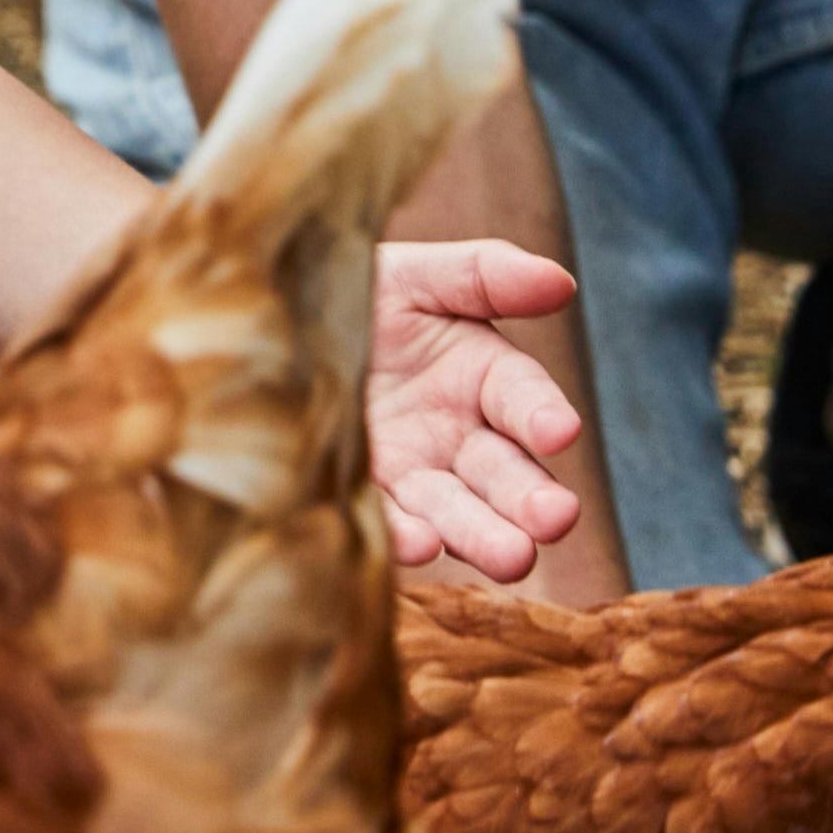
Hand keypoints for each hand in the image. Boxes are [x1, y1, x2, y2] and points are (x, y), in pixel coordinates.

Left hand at [368, 235, 590, 580]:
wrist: (270, 327)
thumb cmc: (356, 291)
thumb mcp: (415, 274)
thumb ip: (485, 276)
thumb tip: (561, 282)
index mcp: (481, 374)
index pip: (522, 396)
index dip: (542, 413)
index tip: (560, 431)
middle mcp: (456, 436)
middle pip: (502, 472)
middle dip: (530, 498)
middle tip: (556, 518)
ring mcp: (411, 474)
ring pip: (456, 511)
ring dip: (484, 535)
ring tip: (514, 558)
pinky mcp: (363, 497)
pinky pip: (387, 521)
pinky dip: (404, 536)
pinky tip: (418, 544)